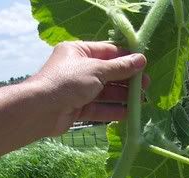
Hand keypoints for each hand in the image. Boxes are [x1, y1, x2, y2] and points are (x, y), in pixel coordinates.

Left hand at [27, 41, 147, 136]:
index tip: (143, 65)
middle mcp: (78, 69)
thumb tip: (141, 60)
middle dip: (127, 80)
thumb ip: (120, 67)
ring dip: (122, 96)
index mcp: (79, 52)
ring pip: (104, 92)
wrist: (41, 109)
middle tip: (146, 86)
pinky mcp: (77, 108)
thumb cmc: (68, 81)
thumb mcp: (97, 70)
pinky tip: (127, 113)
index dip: (126, 58)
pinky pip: (98, 108)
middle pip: (108, 73)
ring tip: (141, 101)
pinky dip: (112, 111)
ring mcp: (78, 90)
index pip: (107, 52)